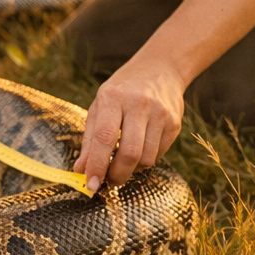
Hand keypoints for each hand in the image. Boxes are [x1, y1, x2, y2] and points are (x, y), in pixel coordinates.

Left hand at [73, 55, 185, 191]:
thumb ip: (89, 140)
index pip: (104, 137)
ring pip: (146, 159)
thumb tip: (80, 171)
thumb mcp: (99, 107)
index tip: (90, 185)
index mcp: (113, 98)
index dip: (97, 164)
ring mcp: (160, 114)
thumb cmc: (121, 92)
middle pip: (130, 153)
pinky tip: (139, 149)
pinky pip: (158, 154)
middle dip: (117, 174)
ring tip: (123, 162)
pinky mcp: (174, 123)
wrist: (160, 69)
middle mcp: (138, 105)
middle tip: (109, 181)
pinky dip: (145, 161)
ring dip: (132, 170)